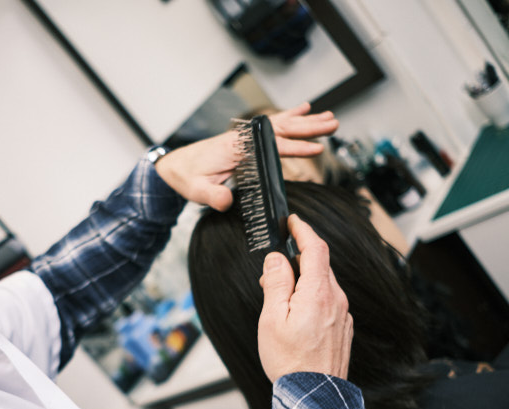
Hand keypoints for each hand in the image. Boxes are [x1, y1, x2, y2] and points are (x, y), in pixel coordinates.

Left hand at [154, 103, 338, 211]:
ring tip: (330, 118)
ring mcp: (245, 137)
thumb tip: (226, 200)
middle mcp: (243, 138)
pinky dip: (289, 117)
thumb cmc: (187, 177)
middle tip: (333, 124)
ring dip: (305, 121)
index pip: (272, 146)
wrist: (175, 166)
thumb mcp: (196, 191)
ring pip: (280, 124)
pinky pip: (271, 126)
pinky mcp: (246, 139)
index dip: (295, 147)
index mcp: (236, 149)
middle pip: (282, 129)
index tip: (316, 148)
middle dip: (308, 127)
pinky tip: (304, 109)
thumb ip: (212, 196)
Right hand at [257, 215, 352, 382]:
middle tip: (272, 275)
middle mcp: (336, 299)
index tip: (293, 221)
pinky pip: (328, 301)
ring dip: (302, 282)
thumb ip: (276, 283)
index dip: (303, 230)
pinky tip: (296, 317)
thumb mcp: (272, 319)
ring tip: (280, 303)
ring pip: (323, 284)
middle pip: (319, 265)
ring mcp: (342, 314)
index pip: (315, 248)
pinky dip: (311, 298)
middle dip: (296, 261)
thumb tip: (277, 259)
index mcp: (318, 293)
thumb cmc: (290, 362)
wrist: (314, 396)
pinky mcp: (342, 327)